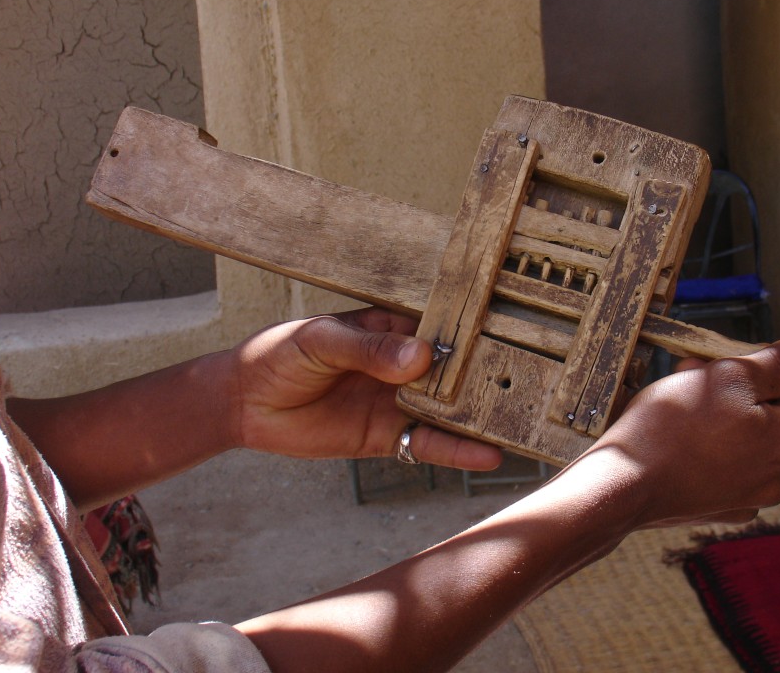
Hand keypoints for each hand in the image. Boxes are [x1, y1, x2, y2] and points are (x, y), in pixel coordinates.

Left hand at [228, 307, 502, 470]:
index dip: (474, 326)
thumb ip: (368, 351)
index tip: (516, 328)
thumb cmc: (280, 354)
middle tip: (535, 379)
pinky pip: (426, 443)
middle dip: (488, 372)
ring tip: (522, 420)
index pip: (440, 323)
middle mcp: (403, 362)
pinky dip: (456, 451)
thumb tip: (421, 359)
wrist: (245, 403)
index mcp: (390, 326)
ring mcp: (397, 400)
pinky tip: (487, 456)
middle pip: (454, 367)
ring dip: (479, 415)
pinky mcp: (387, 435)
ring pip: (448, 407)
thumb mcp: (321, 341)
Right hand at [561, 334, 779, 531]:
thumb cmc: (673, 425)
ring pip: (746, 441)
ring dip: (721, 416)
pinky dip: (707, 450)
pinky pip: (722, 468)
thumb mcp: (728, 376)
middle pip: (775, 417)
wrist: (622, 484)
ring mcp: (747, 498)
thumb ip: (779, 363)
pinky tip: (677, 440)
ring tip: (679, 401)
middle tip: (698, 373)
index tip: (735, 362)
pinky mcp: (715, 509)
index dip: (775, 369)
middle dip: (741, 390)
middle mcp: (778, 477)